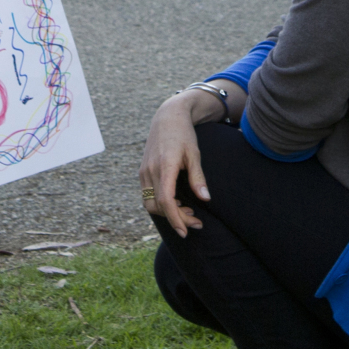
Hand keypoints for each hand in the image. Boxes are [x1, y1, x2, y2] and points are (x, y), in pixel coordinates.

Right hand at [140, 92, 215, 237]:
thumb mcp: (194, 154)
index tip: (185, 231)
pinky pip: (147, 194)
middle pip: (158, 206)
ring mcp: (144, 171)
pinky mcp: (143, 171)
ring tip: (188, 211)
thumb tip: (205, 199)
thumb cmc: (183, 134)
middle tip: (196, 222)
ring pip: (150, 203)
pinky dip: (160, 203)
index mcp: (164, 166)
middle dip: (176, 218)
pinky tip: (177, 201)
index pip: (166, 200)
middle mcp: (150, 170)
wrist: (167, 117)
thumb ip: (198, 177)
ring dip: (167, 212)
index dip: (175, 218)